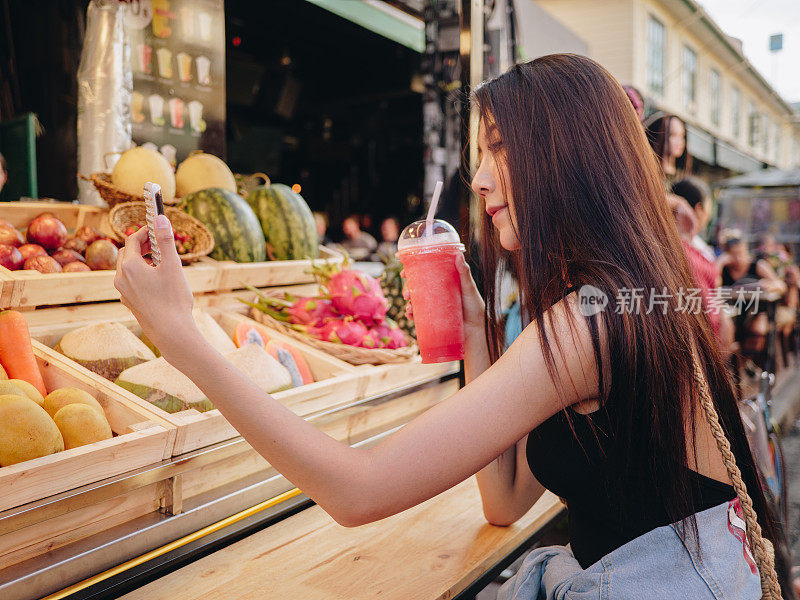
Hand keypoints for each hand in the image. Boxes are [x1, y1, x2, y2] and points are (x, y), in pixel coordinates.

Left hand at [114, 216, 199, 364]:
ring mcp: (124, 292)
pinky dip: (141, 275)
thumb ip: (165, 241)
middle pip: (127, 253)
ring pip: (128, 268)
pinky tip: (158, 283)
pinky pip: (131, 282)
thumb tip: (161, 218)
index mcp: (130, 266)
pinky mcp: (130, 302)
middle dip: (142, 245)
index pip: (133, 240)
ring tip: (161, 263)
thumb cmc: (173, 299)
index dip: (146, 231)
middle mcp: (121, 278)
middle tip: (159, 244)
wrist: (171, 332)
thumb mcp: (172, 266)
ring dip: (141, 261)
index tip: (158, 228)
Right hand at [402, 253, 485, 338]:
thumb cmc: (475, 305)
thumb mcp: (468, 287)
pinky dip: (411, 315)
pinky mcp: (433, 318)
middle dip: (407, 290)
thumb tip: (459, 254)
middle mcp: (435, 293)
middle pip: (415, 288)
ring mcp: (433, 306)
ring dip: (408, 304)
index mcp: (441, 282)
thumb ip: (464, 272)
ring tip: (409, 307)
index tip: (404, 273)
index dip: (411, 272)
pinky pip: (418, 316)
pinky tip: (410, 315)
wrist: (477, 327)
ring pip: (415, 302)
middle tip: (407, 294)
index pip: (423, 274)